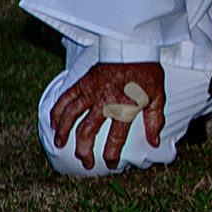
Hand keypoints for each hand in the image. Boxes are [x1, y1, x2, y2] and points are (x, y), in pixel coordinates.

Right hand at [49, 61, 165, 171]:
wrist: (134, 47)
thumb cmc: (148, 72)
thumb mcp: (158, 96)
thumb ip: (155, 121)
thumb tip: (154, 143)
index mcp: (125, 108)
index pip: (115, 138)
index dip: (111, 155)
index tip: (109, 165)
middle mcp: (104, 102)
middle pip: (87, 132)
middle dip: (84, 151)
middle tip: (85, 162)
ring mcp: (90, 92)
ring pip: (71, 117)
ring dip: (63, 133)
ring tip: (60, 145)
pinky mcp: (82, 83)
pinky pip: (64, 99)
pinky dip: (56, 112)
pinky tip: (53, 124)